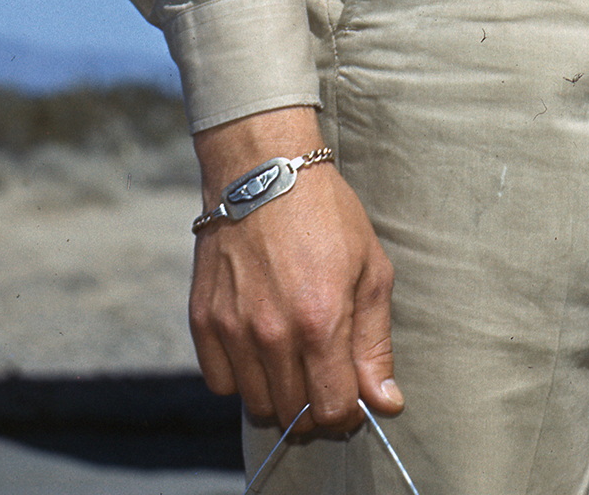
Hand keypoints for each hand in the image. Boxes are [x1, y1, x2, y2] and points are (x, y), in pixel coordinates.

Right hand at [190, 107, 396, 432]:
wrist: (264, 173)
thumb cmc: (328, 218)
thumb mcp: (371, 272)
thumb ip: (375, 345)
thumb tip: (386, 403)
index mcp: (322, 321)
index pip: (332, 410)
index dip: (347, 413)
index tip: (352, 398)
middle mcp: (272, 333)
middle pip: (293, 415)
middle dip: (315, 407)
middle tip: (325, 376)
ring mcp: (232, 330)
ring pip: (256, 404)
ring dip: (279, 394)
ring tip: (294, 356)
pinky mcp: (203, 323)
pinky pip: (221, 383)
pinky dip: (242, 377)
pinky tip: (261, 346)